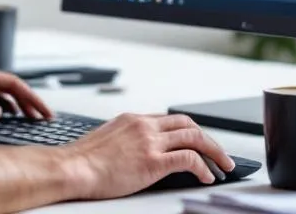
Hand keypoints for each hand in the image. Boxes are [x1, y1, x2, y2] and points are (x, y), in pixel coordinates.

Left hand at [0, 61, 54, 124]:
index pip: (11, 83)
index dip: (30, 97)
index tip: (42, 110)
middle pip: (10, 86)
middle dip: (29, 101)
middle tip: (44, 116)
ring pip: (2, 92)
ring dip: (17, 105)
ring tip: (30, 119)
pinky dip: (3, 106)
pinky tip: (8, 117)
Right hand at [59, 113, 234, 198]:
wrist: (72, 168)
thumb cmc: (81, 161)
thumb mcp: (106, 140)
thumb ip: (125, 140)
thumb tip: (134, 151)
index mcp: (133, 120)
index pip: (169, 120)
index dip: (188, 131)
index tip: (197, 142)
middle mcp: (144, 125)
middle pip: (187, 124)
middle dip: (207, 138)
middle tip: (218, 153)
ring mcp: (150, 142)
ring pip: (195, 137)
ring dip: (214, 151)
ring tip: (223, 165)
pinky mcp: (153, 161)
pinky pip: (189, 159)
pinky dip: (204, 167)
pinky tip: (207, 176)